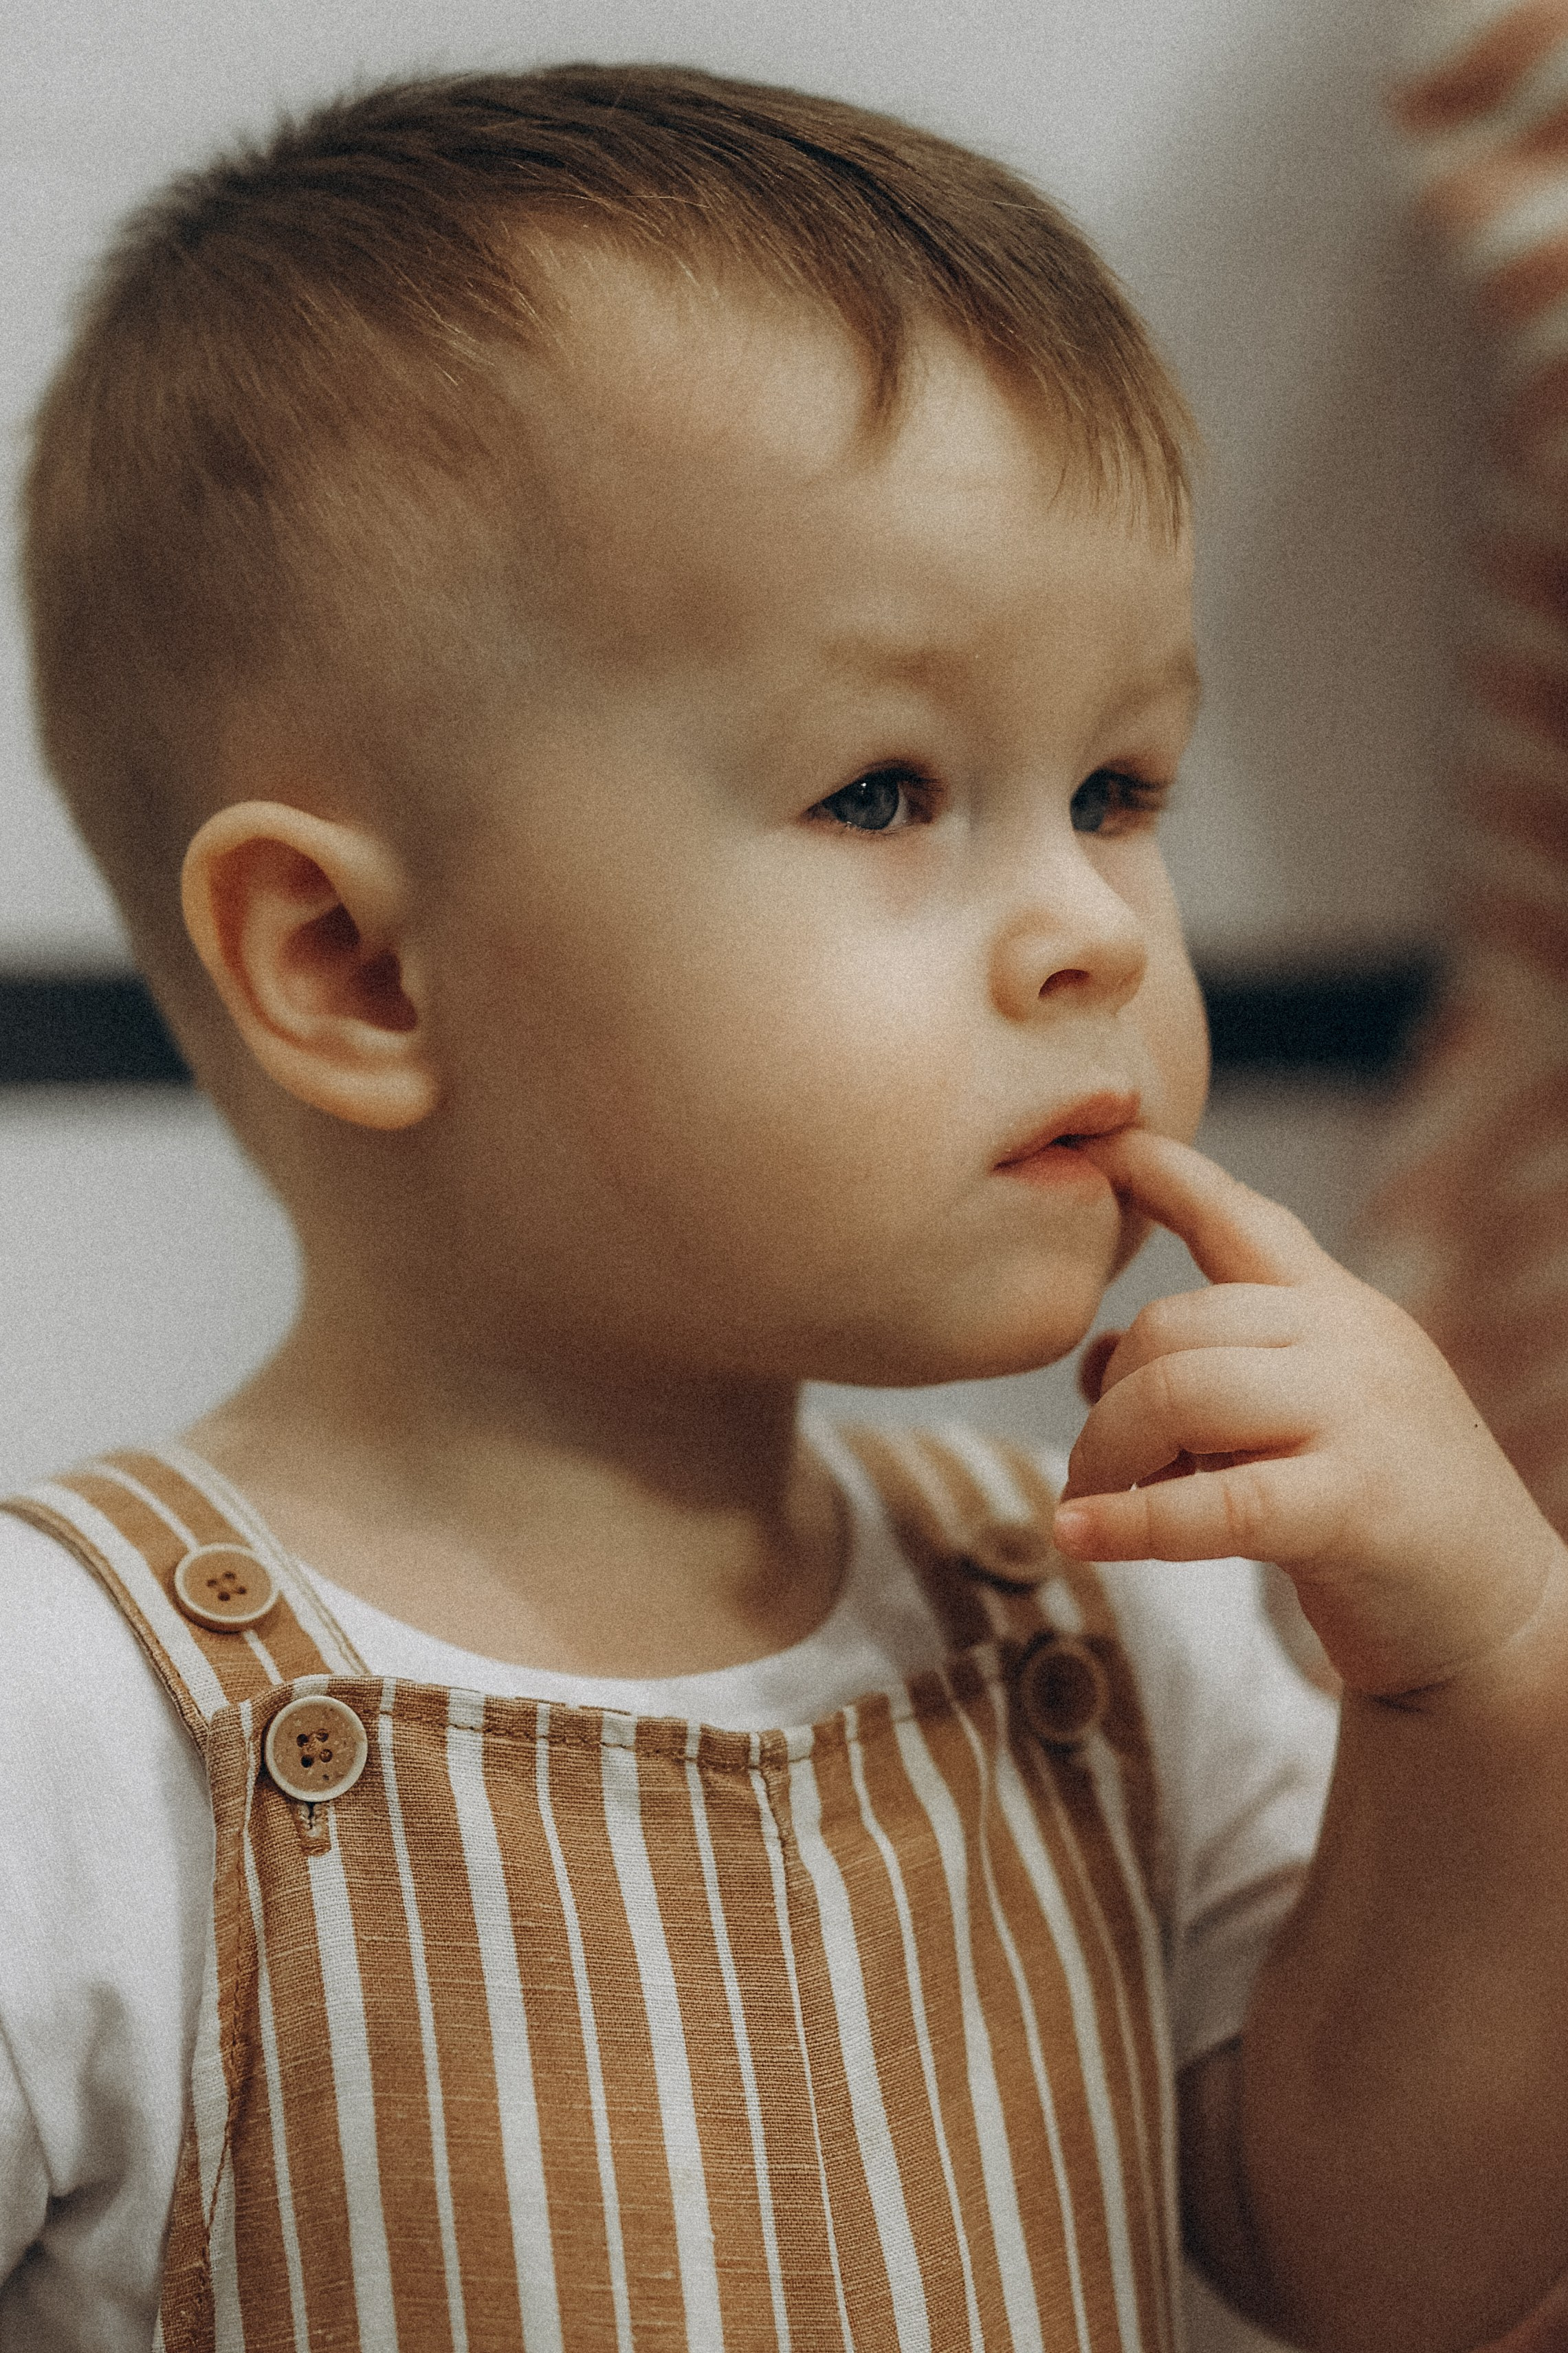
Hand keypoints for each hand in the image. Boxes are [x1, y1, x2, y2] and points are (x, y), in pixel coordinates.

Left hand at [1054, 1129, 1564, 1698]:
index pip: (1243, 1219)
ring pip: (1181, 1394)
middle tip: (1089, 1471)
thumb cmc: (1384, 1519)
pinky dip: (1131, 1522)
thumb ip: (1217, 1368)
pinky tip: (1077, 1536)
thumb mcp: (1305, 1417)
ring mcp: (1359, 1420)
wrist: (1505, 1624)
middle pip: (1175, 1324)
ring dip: (1108, 1451)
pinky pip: (1215, 1504)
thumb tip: (1096, 1354)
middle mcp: (1353, 1344)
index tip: (1105, 1144)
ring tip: (1088, 1507)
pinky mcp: (1354, 1510)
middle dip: (1106, 1396)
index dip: (1165, 1176)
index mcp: (1342, 1309)